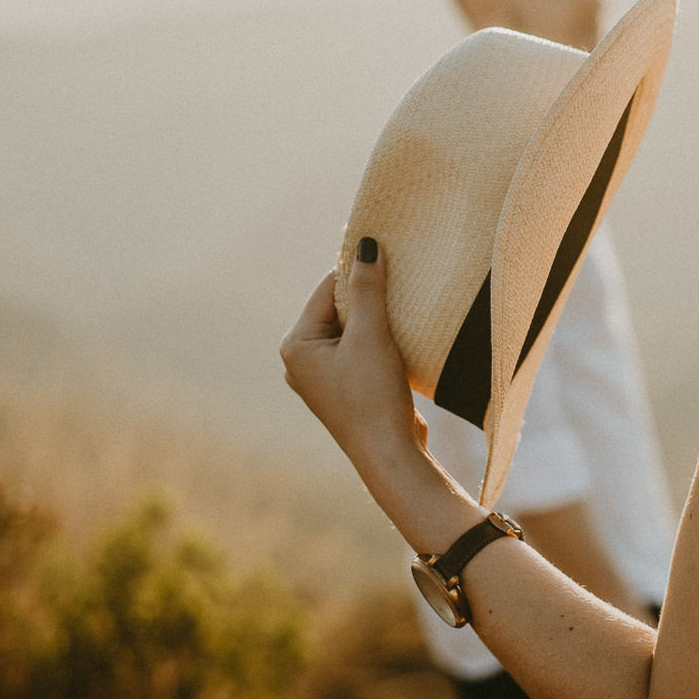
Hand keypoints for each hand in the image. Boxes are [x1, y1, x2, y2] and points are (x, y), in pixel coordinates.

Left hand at [280, 239, 427, 466]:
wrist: (389, 453)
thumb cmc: (373, 395)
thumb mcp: (371, 335)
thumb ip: (368, 289)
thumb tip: (366, 245)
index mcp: (296, 345)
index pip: (328, 290)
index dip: (358, 272)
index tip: (388, 252)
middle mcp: (302, 360)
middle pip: (339, 308)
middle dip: (369, 297)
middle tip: (401, 283)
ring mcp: (323, 375)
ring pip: (353, 328)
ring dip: (377, 318)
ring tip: (402, 312)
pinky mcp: (346, 386)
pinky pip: (360, 348)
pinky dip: (380, 339)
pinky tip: (401, 338)